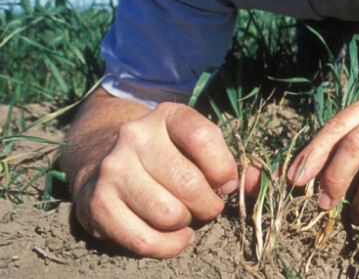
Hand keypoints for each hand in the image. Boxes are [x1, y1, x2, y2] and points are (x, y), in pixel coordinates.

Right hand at [69, 101, 238, 257]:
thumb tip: (256, 182)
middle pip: (189, 184)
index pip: (203, 138)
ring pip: (168, 215)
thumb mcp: (198, 146)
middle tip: (207, 205)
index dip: (223, 168)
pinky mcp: (97, 203)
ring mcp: (112, 169)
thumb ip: (233, 163)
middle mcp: (135, 136)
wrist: (103, 159)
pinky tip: (175, 236)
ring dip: (187, 224)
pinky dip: (168, 246)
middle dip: (209, 204)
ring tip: (186, 215)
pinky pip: (144, 240)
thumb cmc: (168, 155)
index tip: (226, 183)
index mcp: (167, 115)